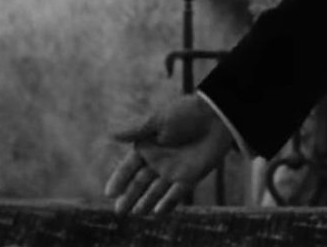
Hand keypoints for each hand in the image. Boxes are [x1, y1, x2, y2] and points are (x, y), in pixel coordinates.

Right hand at [105, 94, 234, 215]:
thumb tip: (110, 133)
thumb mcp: (158, 120)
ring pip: (155, 191)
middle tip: (119, 211)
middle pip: (140, 182)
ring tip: (136, 213)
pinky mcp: (189, 176)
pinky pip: (176, 194)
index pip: (129, 166)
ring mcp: (173, 170)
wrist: (216, 116)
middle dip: (129, 196)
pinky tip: (157, 212)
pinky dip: (167, 203)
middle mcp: (158, 160)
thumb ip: (136, 130)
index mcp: (147, 146)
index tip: (109, 193)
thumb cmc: (186, 113)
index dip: (120, 179)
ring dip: (146, 202)